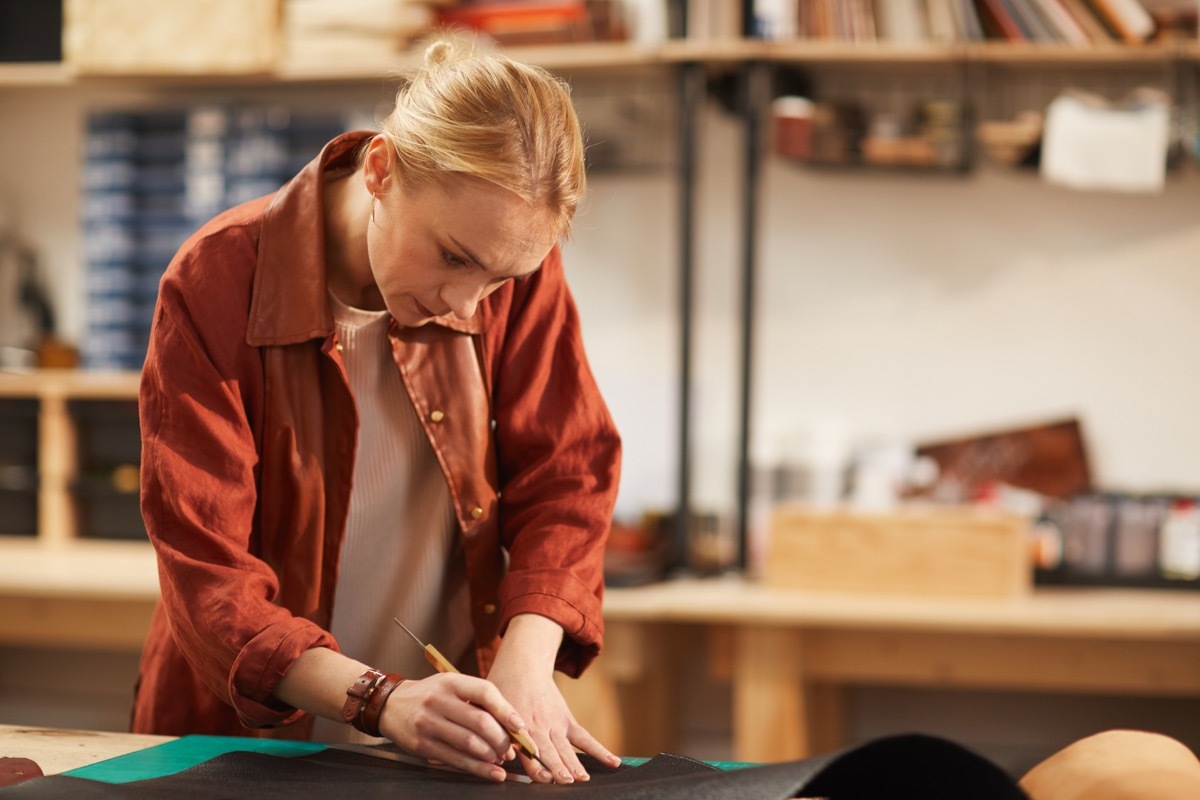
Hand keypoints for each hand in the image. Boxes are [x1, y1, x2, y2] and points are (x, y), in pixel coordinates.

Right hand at [376, 672, 528, 782]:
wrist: (389, 704)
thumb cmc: (429, 695)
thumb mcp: (451, 686)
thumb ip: (476, 700)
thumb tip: (509, 725)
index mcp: (451, 682)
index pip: (485, 692)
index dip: (506, 710)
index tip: (520, 726)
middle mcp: (438, 700)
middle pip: (480, 722)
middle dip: (501, 739)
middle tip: (510, 749)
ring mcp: (428, 723)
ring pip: (469, 743)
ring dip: (491, 755)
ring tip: (500, 759)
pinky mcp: (422, 745)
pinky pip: (455, 759)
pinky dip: (477, 768)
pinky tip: (491, 772)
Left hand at [487, 615, 621, 783]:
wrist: (523, 664)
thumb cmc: (501, 689)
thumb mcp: (489, 707)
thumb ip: (491, 730)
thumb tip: (487, 755)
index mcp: (518, 725)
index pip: (527, 749)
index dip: (534, 763)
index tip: (542, 777)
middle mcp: (539, 727)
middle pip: (549, 751)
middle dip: (557, 767)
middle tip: (565, 781)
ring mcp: (555, 724)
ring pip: (567, 748)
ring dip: (575, 764)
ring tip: (583, 779)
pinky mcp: (567, 721)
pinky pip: (585, 738)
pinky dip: (600, 751)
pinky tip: (614, 763)